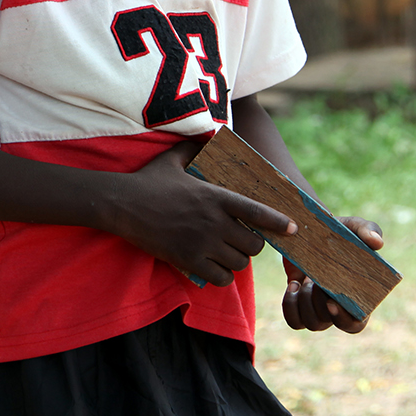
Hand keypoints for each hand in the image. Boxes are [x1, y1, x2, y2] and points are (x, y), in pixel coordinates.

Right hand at [106, 140, 296, 287]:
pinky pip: (220, 278)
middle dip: (252, 245)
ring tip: (227, 255)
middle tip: (242, 241)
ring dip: (236, 261)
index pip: (257, 212)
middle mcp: (214, 222)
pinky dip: (221, 276)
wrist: (122, 205)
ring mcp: (202, 244)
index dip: (279, 222)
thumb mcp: (172, 160)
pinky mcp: (188, 261)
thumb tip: (205, 136)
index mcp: (215, 197)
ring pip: (238, 263)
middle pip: (253, 245)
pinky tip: (214, 268)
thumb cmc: (148, 181)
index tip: (293, 229)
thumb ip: (193, 149)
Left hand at [282, 216, 383, 332]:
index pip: (355, 324)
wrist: (308, 230)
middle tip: (315, 284)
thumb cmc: (339, 232)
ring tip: (301, 282)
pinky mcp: (300, 302)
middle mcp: (338, 307)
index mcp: (357, 297)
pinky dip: (290, 306)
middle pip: (327, 323)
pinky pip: (294, 320)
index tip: (331, 301)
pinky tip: (292, 286)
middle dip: (318, 306)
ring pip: (310, 323)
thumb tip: (378, 243)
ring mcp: (317, 307)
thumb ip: (369, 230)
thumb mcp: (354, 226)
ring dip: (303, 304)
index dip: (344, 319)